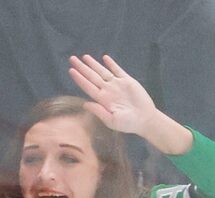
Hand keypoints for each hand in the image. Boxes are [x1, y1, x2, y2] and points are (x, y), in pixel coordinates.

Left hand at [69, 53, 189, 156]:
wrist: (144, 119)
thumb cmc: (127, 123)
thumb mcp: (111, 120)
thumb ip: (98, 111)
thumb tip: (85, 103)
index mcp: (101, 100)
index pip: (87, 86)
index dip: (79, 78)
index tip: (71, 70)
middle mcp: (107, 90)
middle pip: (91, 76)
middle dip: (82, 67)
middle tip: (72, 59)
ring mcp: (117, 85)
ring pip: (102, 71)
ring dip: (93, 64)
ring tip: (84, 56)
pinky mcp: (128, 81)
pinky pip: (118, 70)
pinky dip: (111, 64)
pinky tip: (104, 58)